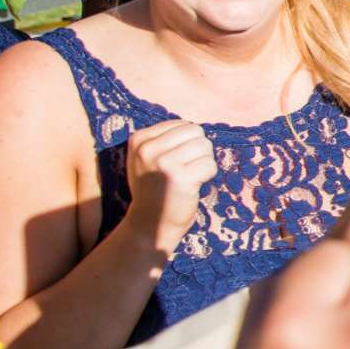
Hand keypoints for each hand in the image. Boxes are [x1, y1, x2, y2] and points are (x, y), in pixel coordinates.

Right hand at [124, 119, 218, 255]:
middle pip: (196, 132)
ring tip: (188, 177)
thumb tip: (195, 127)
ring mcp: (163, 163)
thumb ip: (166, 139)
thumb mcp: (148, 158)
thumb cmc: (155, 188)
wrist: (149, 223)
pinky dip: (208, 176)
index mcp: (138, 139)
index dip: (187, 143)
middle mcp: (147, 149)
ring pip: (205, 146)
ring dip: (204, 163)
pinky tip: (193, 186)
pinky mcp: (180, 178)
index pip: (182, 124)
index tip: (173, 163)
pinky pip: (210, 165)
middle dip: (199, 150)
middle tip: (186, 169)